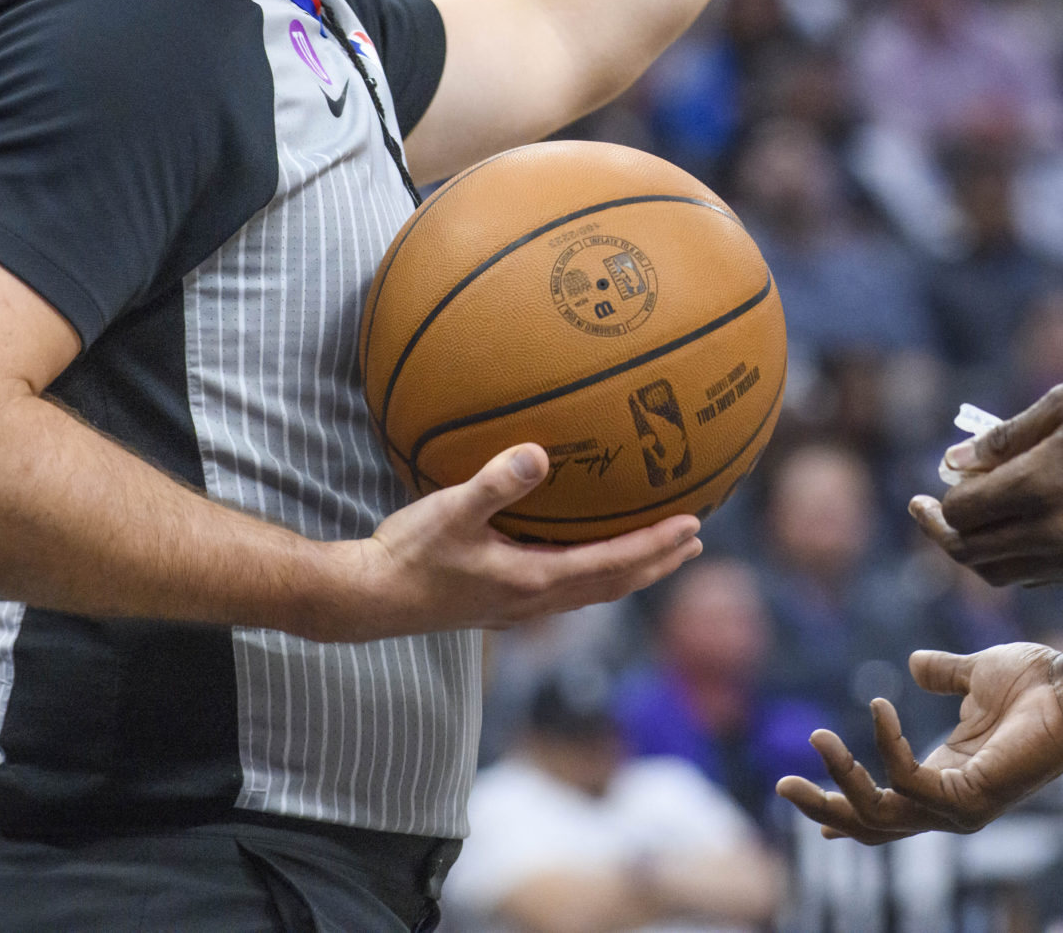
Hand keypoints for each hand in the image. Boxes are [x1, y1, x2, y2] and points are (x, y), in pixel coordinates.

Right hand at [321, 442, 701, 639]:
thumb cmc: (408, 554)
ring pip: (592, 592)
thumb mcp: (450, 511)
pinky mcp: (501, 604)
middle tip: (694, 542)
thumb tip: (537, 453)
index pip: (613, 564)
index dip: (656, 546)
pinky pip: (566, 590)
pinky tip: (586, 556)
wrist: (367, 599)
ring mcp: (518, 608)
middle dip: (657, 563)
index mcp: (533, 581)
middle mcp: (535, 602)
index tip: (693, 527)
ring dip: (631, 572)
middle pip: (614, 585)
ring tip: (658, 554)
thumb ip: (494, 482)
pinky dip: (595, 574)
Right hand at [776, 642, 1062, 842]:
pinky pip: (908, 781)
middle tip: (782, 785)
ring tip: (819, 737)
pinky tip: (880, 709)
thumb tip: (916, 662)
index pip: (887, 808)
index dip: (847, 806)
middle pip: (873, 828)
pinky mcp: (969, 799)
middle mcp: (949, 802)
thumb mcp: (976, 675)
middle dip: (825, 809)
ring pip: (880, 814)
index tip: (810, 807)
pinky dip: (886, 747)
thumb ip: (944, 673)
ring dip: (843, 777)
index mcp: (946, 776)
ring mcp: (960, 808)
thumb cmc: (1039, 684)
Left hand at [913, 371, 1062, 585]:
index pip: (963, 513)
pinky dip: (1013, 560)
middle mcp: (1056, 529)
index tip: (932, 487)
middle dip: (943, 533)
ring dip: (975, 551)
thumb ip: (1004, 438)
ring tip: (969, 523)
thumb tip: (953, 461)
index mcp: (1042, 482)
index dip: (940, 503)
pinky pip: (1037, 576)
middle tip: (930, 511)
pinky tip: (1012, 530)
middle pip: (973, 552)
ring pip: (1001, 573)